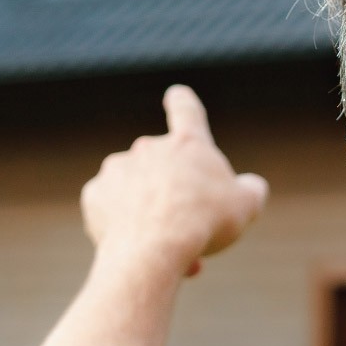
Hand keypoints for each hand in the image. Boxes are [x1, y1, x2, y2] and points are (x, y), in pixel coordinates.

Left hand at [81, 85, 268, 277]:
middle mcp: (148, 147)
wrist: (153, 249)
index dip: (182, 102)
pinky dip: (124, 225)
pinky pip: (111, 209)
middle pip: (163, 167)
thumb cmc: (204, 222)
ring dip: (151, 214)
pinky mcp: (94, 195)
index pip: (185, 109)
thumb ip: (251, 190)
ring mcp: (117, 169)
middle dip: (174, 195)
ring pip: (137, 192)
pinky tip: (138, 246)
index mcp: (187, 144)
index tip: (176, 96)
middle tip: (189, 229)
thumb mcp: (246, 206)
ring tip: (165, 248)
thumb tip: (251, 187)